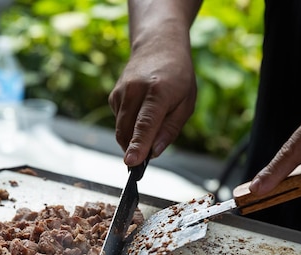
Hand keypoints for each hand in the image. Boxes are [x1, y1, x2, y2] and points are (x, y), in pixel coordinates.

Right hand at [109, 39, 196, 165]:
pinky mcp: (113, 96)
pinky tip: (141, 111)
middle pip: (128, 131)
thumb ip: (170, 130)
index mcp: (158, 91)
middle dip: (134, 149)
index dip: (138, 145)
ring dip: (133, 138)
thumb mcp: (186, 103)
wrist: (159, 45)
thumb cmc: (178, 76)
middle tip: (147, 157)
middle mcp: (135, 90)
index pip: (145, 124)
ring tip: (152, 122)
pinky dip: (130, 126)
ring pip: (121, 130)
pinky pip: (120, 122)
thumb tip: (154, 152)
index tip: (131, 162)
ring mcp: (121, 91)